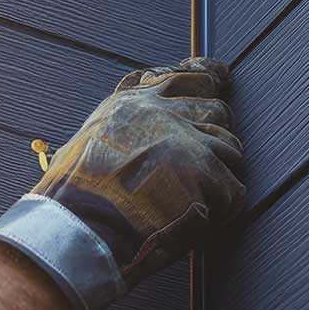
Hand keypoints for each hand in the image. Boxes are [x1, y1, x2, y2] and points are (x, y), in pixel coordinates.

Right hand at [0, 57, 246, 309]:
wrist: (75, 233)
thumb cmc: (75, 204)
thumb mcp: (88, 146)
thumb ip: (122, 131)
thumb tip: (144, 139)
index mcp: (131, 104)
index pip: (183, 76)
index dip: (207, 77)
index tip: (220, 80)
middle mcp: (160, 113)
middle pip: (216, 110)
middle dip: (214, 139)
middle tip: (199, 172)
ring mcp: (184, 140)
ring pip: (230, 148)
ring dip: (218, 179)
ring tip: (193, 204)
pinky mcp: (202, 174)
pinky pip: (233, 190)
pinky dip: (222, 211)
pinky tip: (198, 223)